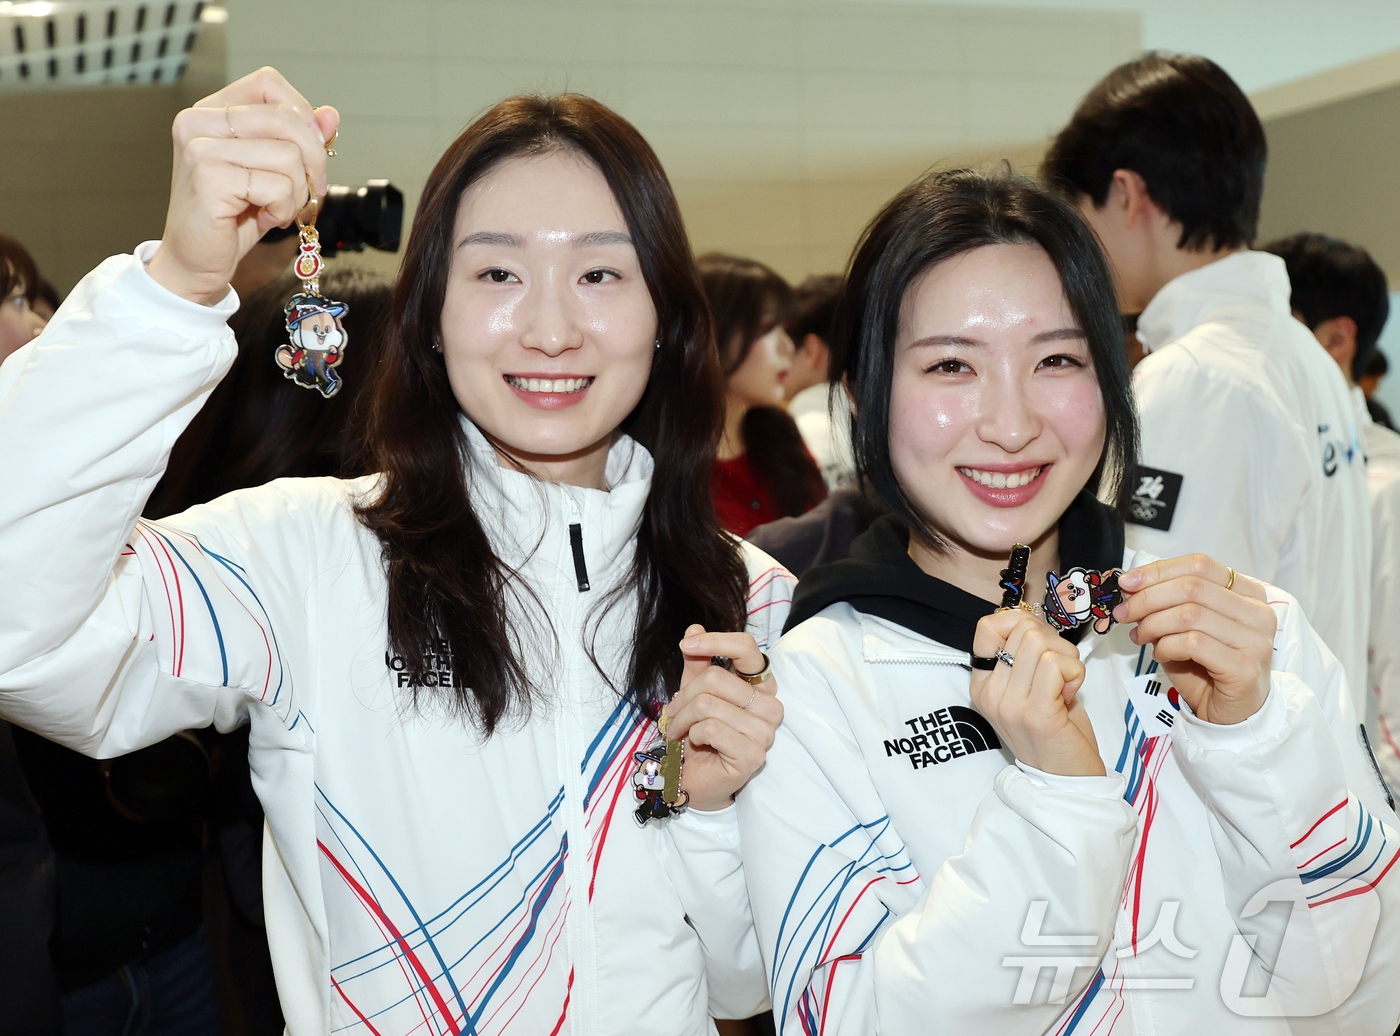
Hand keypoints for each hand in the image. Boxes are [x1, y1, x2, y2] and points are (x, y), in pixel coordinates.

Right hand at [146, 67, 338, 305]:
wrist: (196, 261)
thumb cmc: (234, 216)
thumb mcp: (273, 172)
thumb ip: (299, 140)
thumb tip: (330, 115)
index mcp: (211, 111)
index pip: (268, 83)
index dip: (302, 114)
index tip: (310, 150)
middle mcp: (198, 123)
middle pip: (285, 119)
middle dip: (312, 160)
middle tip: (308, 190)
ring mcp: (200, 149)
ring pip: (287, 156)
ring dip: (296, 192)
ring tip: (277, 208)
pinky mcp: (209, 179)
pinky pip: (278, 186)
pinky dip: (283, 209)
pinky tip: (264, 218)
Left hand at [664, 624, 782, 811]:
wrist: (694, 779)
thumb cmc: (698, 734)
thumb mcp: (694, 692)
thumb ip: (697, 661)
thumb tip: (694, 629)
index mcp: (761, 686)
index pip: (748, 649)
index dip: (715, 641)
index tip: (686, 645)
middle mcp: (771, 706)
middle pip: (717, 678)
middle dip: (684, 695)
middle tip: (672, 713)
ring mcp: (765, 732)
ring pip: (709, 705)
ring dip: (683, 718)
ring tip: (678, 729)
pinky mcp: (753, 756)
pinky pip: (711, 729)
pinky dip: (693, 734)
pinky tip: (695, 743)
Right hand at [970, 609, 1103, 775]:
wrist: (1065, 780)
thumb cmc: (1054, 730)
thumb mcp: (1027, 689)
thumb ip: (1024, 655)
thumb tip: (1033, 620)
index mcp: (982, 684)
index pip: (987, 626)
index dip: (1020, 622)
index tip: (1039, 645)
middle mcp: (990, 693)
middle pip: (1022, 629)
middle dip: (1054, 642)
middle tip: (1060, 671)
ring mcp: (1010, 704)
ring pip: (1040, 642)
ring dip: (1067, 658)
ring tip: (1065, 685)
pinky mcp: (1037, 713)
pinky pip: (1057, 665)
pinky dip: (1074, 673)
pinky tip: (1070, 695)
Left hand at [1114, 554, 1275, 725]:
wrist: (1230, 714)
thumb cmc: (1206, 668)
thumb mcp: (1183, 627)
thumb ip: (1165, 603)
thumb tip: (1131, 585)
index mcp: (1247, 594)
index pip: (1200, 565)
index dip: (1159, 570)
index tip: (1128, 581)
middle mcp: (1258, 612)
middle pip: (1191, 587)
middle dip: (1147, 598)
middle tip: (1124, 612)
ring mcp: (1255, 639)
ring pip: (1189, 614)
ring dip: (1153, 624)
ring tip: (1140, 637)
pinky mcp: (1244, 666)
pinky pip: (1192, 643)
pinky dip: (1166, 646)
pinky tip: (1160, 654)